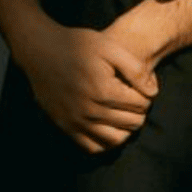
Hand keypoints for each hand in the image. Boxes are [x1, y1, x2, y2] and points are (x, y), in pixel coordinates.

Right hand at [16, 15, 159, 153]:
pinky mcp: (64, 126)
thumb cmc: (76, 44)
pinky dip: (105, 142)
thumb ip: (135, 69)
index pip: (141, 105)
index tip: (136, 86)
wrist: (39, 50)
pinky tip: (106, 126)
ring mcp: (76, 121)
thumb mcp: (109, 47)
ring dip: (125, 129)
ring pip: (115, 140)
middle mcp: (90, 110)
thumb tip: (152, 93)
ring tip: (122, 114)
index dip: (145, 95)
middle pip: (132, 123)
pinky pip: (92, 147)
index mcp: (103, 90)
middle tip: (131, 99)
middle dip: (138, 112)